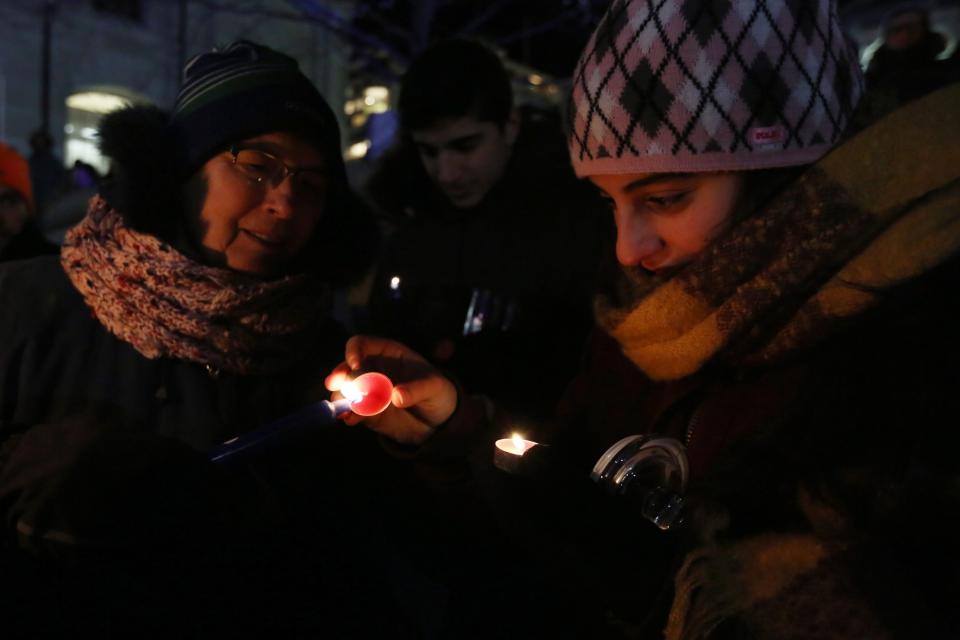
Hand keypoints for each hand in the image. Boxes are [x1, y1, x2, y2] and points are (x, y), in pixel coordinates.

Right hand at [325, 335, 457, 444]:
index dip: (354, 352)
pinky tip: (350, 420)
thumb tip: (396, 396)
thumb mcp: (433, 387)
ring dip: (341, 398)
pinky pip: (352, 411)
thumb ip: (416, 389)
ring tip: (346, 409)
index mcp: (387, 353)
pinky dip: (348, 414)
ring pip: (345, 390)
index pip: (361, 344)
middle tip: (338, 385)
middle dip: (341, 376)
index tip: (355, 365)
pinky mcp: (367, 412)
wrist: (439, 419)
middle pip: (347, 367)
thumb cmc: (437, 391)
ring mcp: (367, 392)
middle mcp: (372, 370)